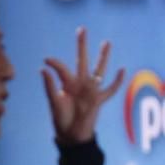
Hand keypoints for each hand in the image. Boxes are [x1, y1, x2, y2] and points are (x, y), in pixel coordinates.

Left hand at [42, 27, 124, 144]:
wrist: (71, 135)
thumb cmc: (61, 119)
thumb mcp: (53, 103)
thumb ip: (49, 86)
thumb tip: (42, 69)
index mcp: (66, 83)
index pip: (62, 68)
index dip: (55, 63)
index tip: (46, 60)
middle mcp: (79, 83)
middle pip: (82, 60)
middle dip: (82, 45)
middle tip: (81, 29)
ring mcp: (90, 90)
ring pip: (99, 70)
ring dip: (103, 57)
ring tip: (106, 43)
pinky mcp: (99, 100)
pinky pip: (111, 89)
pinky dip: (117, 81)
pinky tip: (122, 69)